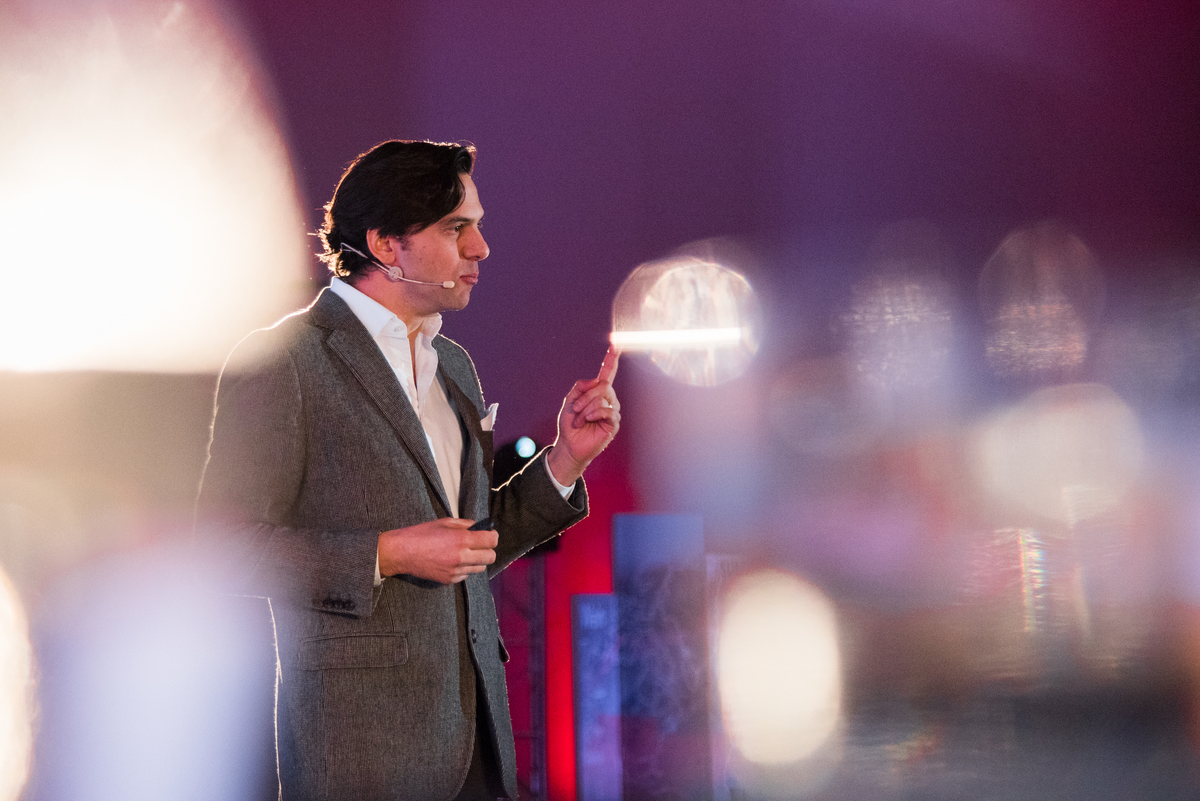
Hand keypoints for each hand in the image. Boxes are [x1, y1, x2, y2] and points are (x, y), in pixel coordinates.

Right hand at [378, 518, 497, 583]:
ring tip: (465, 553)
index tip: (489, 534)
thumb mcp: (444, 522)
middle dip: (488, 550)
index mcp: (461, 539)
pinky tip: (453, 561)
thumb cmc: (421, 534)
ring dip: (477, 560)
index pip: (491, 540)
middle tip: (480, 545)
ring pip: (480, 568)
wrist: (402, 553)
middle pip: (490, 557)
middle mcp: (461, 556)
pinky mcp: (449, 580)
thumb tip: (479, 527)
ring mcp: (456, 570)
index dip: (493, 536)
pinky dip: (464, 568)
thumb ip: (465, 525)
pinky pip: (466, 575)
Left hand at [547, 347, 620, 486]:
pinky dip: (593, 414)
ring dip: (585, 408)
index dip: (611, 359)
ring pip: (602, 398)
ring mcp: (612, 411)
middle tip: (575, 408)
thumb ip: (580, 387)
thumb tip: (596, 380)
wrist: (569, 444)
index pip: (607, 372)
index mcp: (597, 392)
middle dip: (585, 396)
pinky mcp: (613, 423)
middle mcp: (608, 399)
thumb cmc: (569, 424)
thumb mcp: (569, 401)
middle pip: (603, 385)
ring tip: (580, 420)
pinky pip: (607, 410)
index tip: (616, 344)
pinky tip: (587, 421)